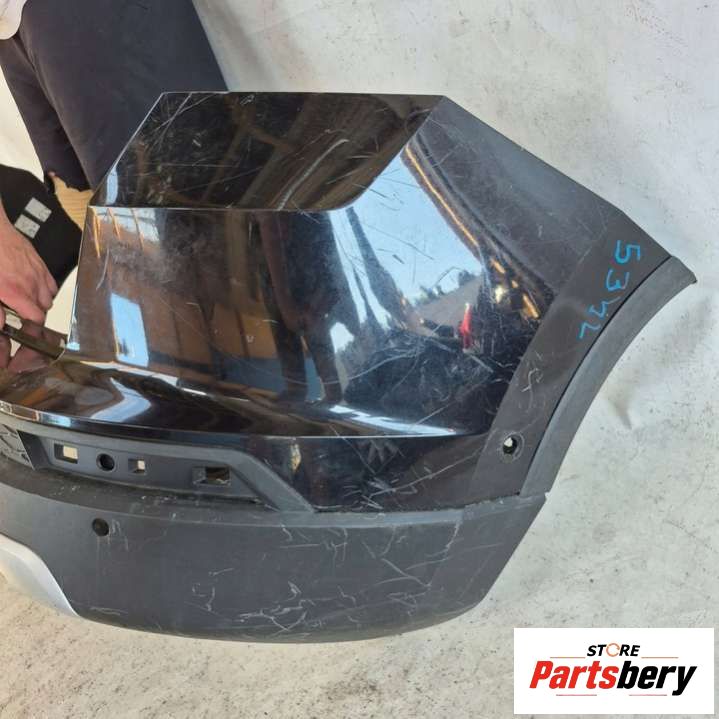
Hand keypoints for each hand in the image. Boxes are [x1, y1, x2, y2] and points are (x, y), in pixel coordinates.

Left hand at [0, 213, 57, 327]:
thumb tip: (1, 324)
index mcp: (15, 292)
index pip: (37, 318)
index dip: (32, 327)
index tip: (27, 329)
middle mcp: (31, 284)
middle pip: (44, 310)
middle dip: (34, 314)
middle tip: (21, 314)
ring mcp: (38, 274)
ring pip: (49, 298)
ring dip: (40, 302)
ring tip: (27, 300)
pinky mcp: (41, 265)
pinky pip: (51, 284)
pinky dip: (46, 289)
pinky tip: (33, 287)